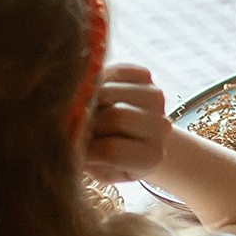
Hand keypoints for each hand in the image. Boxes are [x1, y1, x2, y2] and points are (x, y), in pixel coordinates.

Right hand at [82, 64, 169, 179]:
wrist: (123, 136)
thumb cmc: (104, 157)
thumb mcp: (93, 164)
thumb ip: (85, 152)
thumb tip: (74, 126)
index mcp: (151, 157)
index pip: (111, 150)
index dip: (86, 147)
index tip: (74, 149)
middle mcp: (161, 127)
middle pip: (116, 116)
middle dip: (89, 121)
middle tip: (77, 126)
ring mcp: (156, 99)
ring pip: (110, 91)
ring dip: (90, 99)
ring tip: (86, 111)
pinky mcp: (147, 77)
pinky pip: (114, 71)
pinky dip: (98, 80)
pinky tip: (96, 95)